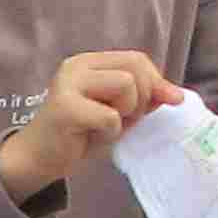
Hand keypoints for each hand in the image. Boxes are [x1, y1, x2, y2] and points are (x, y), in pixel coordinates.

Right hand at [0, 48, 171, 202]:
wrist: (40, 157)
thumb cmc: (80, 134)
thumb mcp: (118, 111)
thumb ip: (143, 97)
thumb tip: (177, 95)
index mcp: (88, 62)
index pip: (136, 59)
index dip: (157, 81)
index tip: (165, 102)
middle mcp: (76, 66)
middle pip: (134, 68)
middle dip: (142, 97)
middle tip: (124, 119)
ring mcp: (68, 84)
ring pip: (126, 85)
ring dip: (126, 113)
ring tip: (108, 126)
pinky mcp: (65, 108)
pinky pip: (110, 116)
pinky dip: (111, 132)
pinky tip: (93, 137)